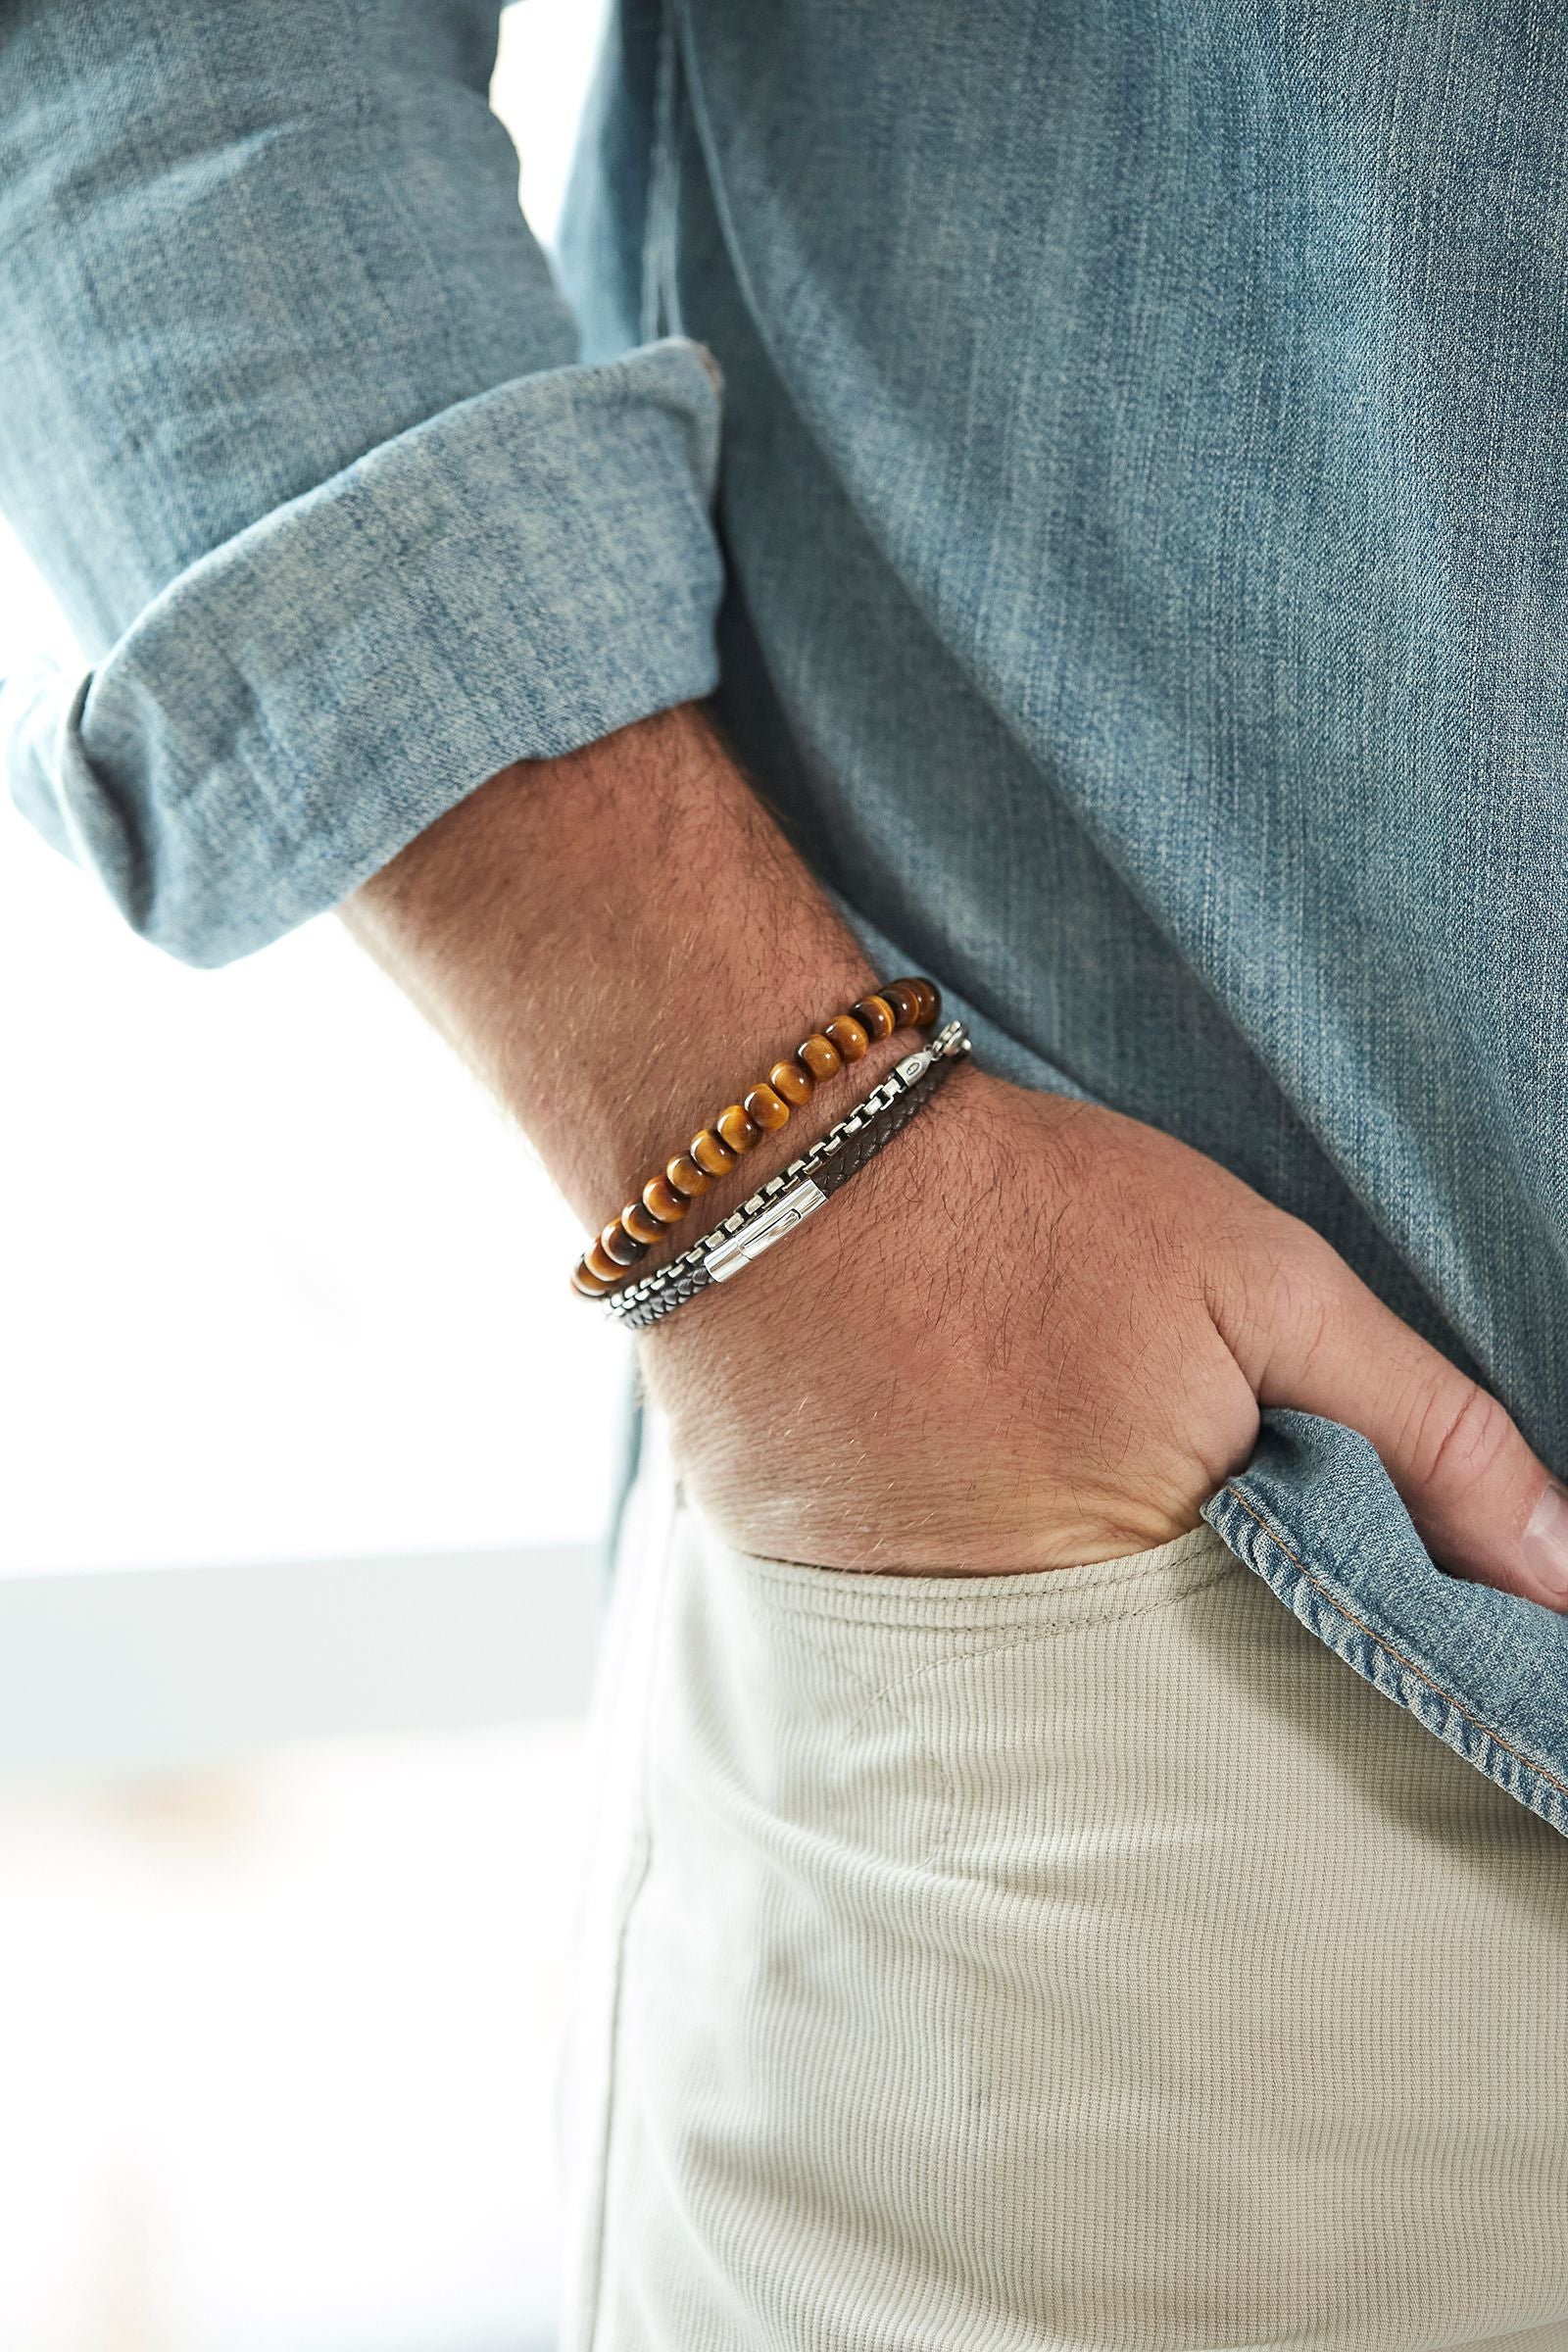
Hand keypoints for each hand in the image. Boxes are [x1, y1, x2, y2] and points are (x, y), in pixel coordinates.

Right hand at [641, 1060, 1567, 1603]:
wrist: (785, 1160)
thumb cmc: (1039, 1213)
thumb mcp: (1268, 1286)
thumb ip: (1426, 1431)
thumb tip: (1561, 1575)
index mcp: (1156, 1587)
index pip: (1278, 1687)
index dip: (1293, 1625)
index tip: (1263, 1546)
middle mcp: (1019, 1651)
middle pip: (1143, 1696)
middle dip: (1171, 1627)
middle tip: (1124, 1484)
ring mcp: (896, 1635)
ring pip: (1022, 1674)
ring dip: (1044, 1606)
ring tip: (1020, 1466)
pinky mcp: (805, 1601)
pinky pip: (905, 1635)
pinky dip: (932, 1577)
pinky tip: (932, 1476)